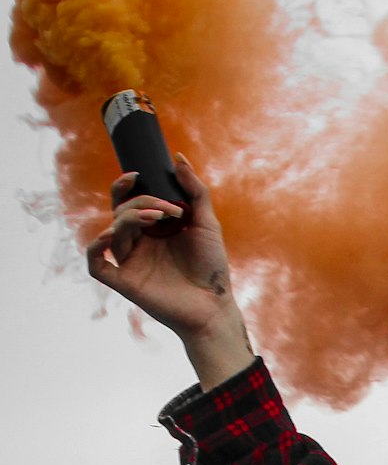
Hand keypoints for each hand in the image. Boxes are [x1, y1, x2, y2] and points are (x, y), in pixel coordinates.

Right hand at [86, 157, 254, 388]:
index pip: (129, 201)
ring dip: (130, 217)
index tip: (138, 175)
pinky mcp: (125, 283)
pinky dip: (95, 248)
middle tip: (167, 210)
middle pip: (121, 212)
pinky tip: (110, 235)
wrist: (214, 305)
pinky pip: (96, 265)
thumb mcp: (207, 224)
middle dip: (140, 202)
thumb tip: (178, 158)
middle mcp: (139, 244)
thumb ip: (195, 190)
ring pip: (112, 231)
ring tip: (159, 219)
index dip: (126, 185)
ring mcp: (130, 263)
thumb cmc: (211, 268)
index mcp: (153, 230)